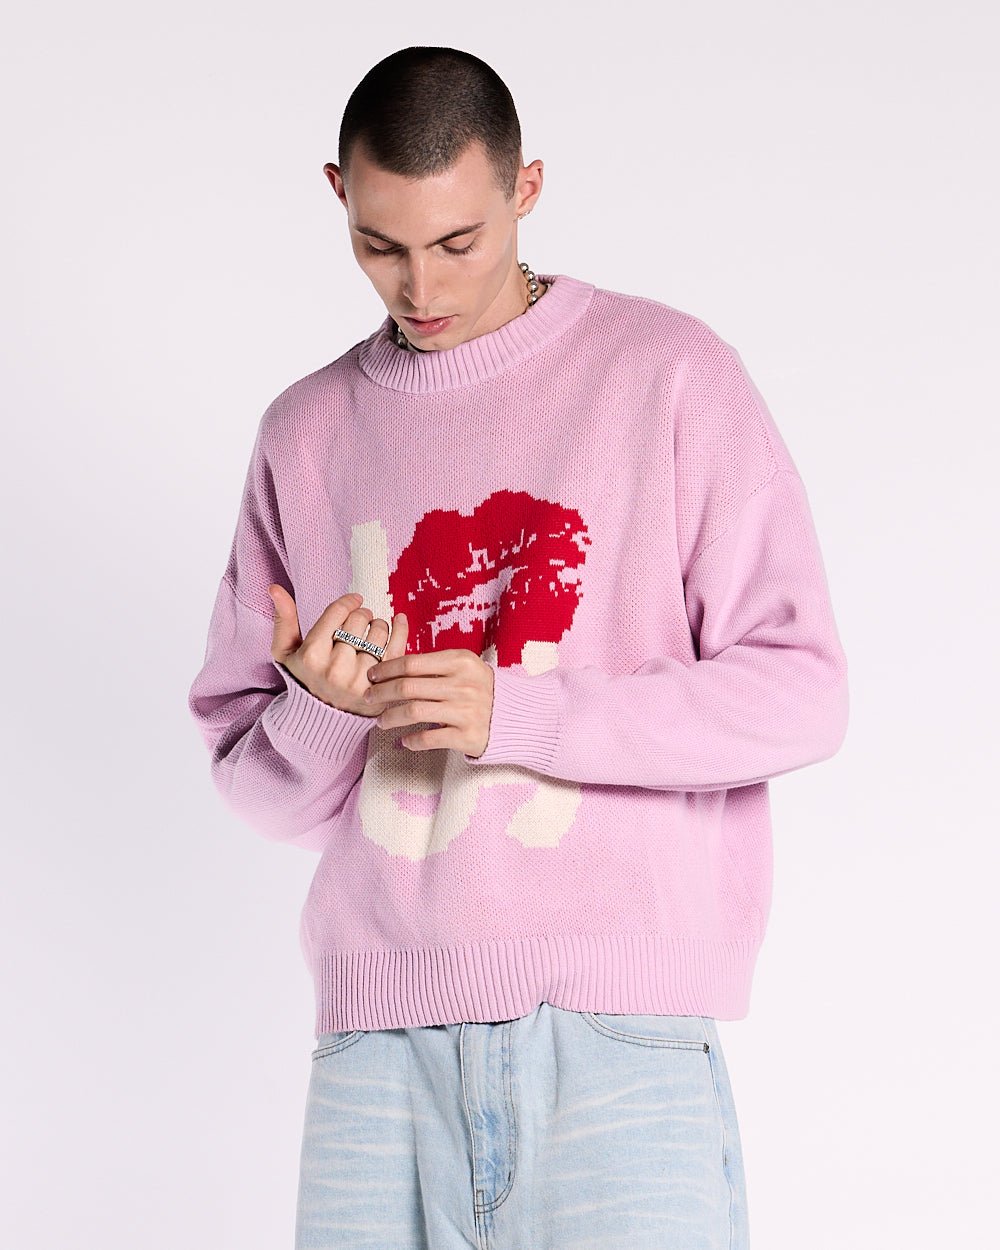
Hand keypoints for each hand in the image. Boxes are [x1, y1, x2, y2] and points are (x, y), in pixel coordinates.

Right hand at [268, 586, 408, 716]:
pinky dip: (401, 629)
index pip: (337, 612)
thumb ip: (283, 620)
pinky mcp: (381, 687)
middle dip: (362, 614)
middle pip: (358, 620)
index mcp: (312, 656)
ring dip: (379, 624)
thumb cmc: (303, 679)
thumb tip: (274, 588)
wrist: (321, 721)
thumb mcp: (285, 653)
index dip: (348, 601)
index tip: (354, 600)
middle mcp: (336, 669)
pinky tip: (398, 621)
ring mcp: (360, 680)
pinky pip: (398, 648)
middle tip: (361, 620)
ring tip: (372, 631)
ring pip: (379, 632)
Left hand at [361, 647, 494, 755]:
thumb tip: (392, 666)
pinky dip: (412, 740)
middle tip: (367, 697)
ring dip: (390, 717)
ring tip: (381, 720)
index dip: (386, 668)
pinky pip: (429, 738)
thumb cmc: (480, 689)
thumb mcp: (464, 667)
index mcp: (461, 662)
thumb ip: (435, 665)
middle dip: (381, 692)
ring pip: (414, 711)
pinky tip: (404, 740)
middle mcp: (463, 685)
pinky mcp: (467, 736)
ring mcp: (466, 711)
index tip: (372, 675)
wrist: (514, 716)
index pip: (412, 663)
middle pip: (408, 686)